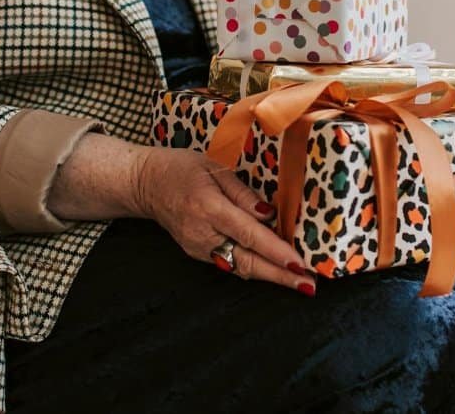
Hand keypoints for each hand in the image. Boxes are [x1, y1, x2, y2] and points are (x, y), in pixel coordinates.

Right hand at [134, 146, 317, 295]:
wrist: (145, 184)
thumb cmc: (182, 169)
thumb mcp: (215, 168)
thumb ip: (243, 193)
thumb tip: (269, 214)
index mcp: (209, 208)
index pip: (250, 234)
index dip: (277, 251)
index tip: (300, 264)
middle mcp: (203, 234)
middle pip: (247, 262)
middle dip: (281, 276)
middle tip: (309, 285)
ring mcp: (198, 248)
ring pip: (240, 268)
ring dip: (271, 277)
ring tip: (300, 282)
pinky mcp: (197, 254)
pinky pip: (230, 264)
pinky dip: (254, 269)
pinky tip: (275, 272)